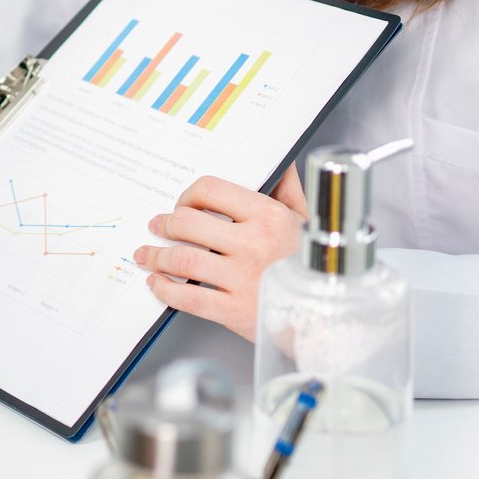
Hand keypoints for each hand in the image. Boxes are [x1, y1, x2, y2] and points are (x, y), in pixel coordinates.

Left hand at [132, 168, 308, 340]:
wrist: (330, 317)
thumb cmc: (316, 267)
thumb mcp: (307, 222)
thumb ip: (288, 189)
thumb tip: (279, 161)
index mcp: (269, 216)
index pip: (210, 190)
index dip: (188, 196)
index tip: (183, 205)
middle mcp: (254, 245)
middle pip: (187, 223)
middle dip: (165, 224)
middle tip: (157, 227)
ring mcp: (242, 279)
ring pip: (181, 260)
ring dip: (156, 256)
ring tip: (147, 255)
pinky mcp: (235, 311)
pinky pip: (188, 298)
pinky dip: (165, 290)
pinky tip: (158, 284)